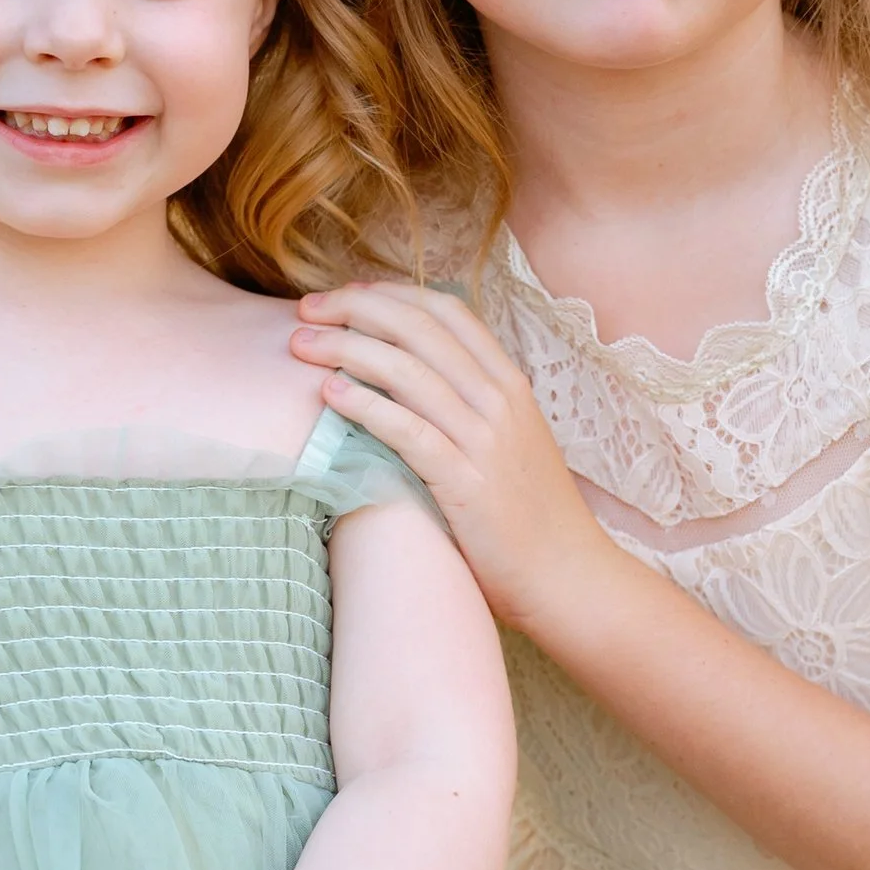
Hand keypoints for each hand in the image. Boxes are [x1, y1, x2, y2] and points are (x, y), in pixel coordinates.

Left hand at [290, 284, 607, 633]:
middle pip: (418, 328)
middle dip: (355, 309)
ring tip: (300, 347)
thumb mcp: (510, 442)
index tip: (345, 296)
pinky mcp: (466, 483)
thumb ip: (470, 406)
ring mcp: (485, 440)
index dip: (390, 293)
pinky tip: (329, 395)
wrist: (569, 576)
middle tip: (306, 310)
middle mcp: (499, 400)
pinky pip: (408, 430)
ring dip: (346, 349)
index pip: (446, 311)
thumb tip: (410, 380)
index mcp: (510, 383)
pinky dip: (365, 405)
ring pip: (407, 371)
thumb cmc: (530, 516)